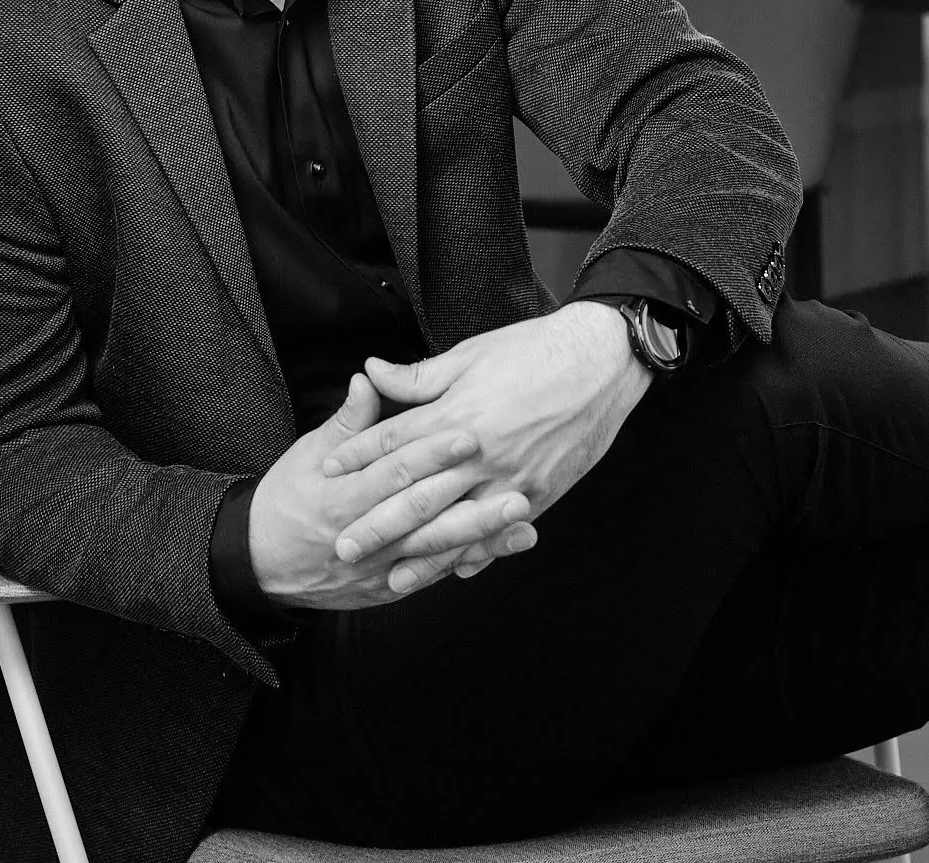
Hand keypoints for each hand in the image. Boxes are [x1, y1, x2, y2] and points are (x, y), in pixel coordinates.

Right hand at [247, 372, 538, 608]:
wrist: (260, 563)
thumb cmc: (286, 499)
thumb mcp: (307, 454)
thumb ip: (346, 421)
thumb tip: (368, 378)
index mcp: (342, 497)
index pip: (394, 473)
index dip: (432, 454)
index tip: (469, 434)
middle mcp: (362, 537)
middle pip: (423, 519)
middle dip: (471, 505)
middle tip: (515, 488)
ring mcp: (377, 568)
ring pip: (436, 552)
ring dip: (482, 536)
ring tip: (523, 517)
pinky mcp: (389, 588)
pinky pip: (436, 574)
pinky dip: (473, 560)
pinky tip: (509, 545)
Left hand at [322, 303, 650, 571]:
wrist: (602, 361)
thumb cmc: (535, 350)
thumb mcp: (471, 355)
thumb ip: (419, 376)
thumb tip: (371, 371)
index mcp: (459, 414)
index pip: (396, 441)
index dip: (358, 458)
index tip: (326, 477)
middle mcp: (481, 452)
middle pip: (419, 495)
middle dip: (378, 524)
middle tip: (342, 549)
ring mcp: (512, 477)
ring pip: (460, 525)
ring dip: (424, 556)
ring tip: (393, 579)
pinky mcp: (541, 491)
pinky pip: (502, 531)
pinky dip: (479, 554)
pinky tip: (458, 572)